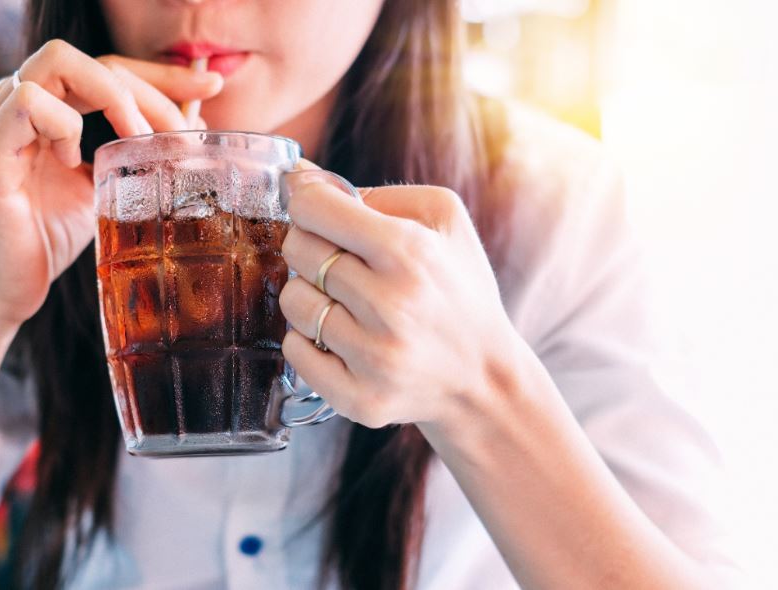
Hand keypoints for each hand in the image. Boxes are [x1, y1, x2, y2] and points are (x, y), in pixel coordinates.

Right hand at [0, 40, 222, 326]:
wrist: (3, 291)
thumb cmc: (48, 238)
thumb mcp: (107, 188)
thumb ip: (137, 152)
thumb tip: (193, 125)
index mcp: (47, 107)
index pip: (109, 68)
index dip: (161, 75)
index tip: (209, 88)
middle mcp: (16, 103)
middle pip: (93, 60)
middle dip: (152, 88)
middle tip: (184, 132)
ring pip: (59, 63)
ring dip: (114, 97)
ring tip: (138, 142)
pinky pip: (27, 102)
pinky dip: (63, 124)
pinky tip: (73, 161)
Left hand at [279, 168, 517, 428]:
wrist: (485, 377)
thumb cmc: (459, 289)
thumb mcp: (444, 220)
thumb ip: (376, 193)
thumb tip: (302, 179)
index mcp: (410, 252)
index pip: (314, 208)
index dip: (307, 202)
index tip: (316, 210)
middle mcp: (391, 305)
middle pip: (299, 251)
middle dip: (310, 246)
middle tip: (338, 260)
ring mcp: (374, 357)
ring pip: (292, 301)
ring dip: (308, 295)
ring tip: (343, 301)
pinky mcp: (360, 398)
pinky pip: (294, 352)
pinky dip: (307, 341)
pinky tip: (340, 337)